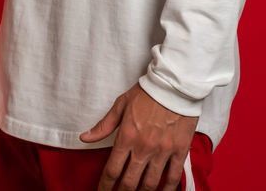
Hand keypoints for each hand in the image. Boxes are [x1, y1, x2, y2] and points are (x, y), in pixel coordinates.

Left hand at [81, 82, 197, 190]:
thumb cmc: (146, 93)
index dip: (105, 185)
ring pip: (151, 183)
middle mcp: (144, 147)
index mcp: (127, 136)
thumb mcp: (120, 105)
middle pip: (129, 181)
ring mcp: (163, 151)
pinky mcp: (180, 151)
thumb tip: (84, 138)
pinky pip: (174, 176)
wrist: (174, 84)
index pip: (112, 170)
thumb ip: (103, 126)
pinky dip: (168, 189)